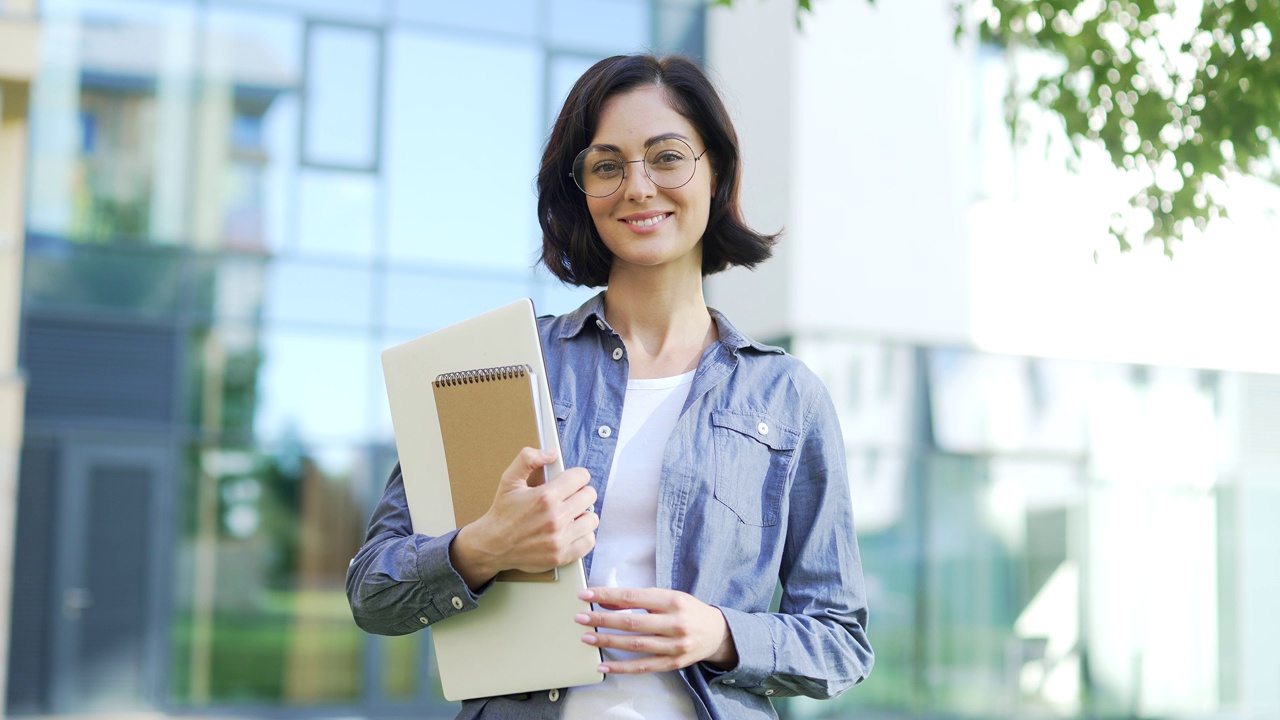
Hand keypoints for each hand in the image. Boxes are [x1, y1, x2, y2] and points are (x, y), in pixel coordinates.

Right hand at [451, 448, 597, 589]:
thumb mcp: (510, 480)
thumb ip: (528, 459)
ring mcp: (559, 539)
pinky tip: (571, 531)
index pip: (581, 477)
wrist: (492, 545)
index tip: (572, 480)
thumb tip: (551, 453)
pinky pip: (588, 542)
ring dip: (583, 515)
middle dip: (580, 493)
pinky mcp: (561, 556)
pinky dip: (582, 536)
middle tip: (568, 497)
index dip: (576, 476)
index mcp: (545, 497)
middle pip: (589, 496)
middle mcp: (554, 518)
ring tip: (570, 515)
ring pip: (592, 519)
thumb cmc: (503, 513)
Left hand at [574, 587, 738, 673]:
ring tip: (587, 637)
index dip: (606, 596)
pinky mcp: (673, 663)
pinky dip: (622, 667)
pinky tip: (604, 665)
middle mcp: (674, 623)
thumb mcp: (667, 596)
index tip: (585, 595)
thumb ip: (639, 598)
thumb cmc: (687, 610)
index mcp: (672, 601)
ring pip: (635, 645)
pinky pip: (643, 667)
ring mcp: (675, 646)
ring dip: (608, 641)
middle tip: (580, 617)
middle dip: (602, 620)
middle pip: (632, 622)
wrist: (716, 632)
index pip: (633, 597)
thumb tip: (607, 602)